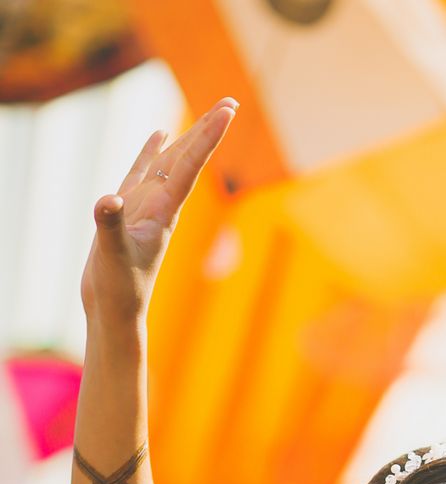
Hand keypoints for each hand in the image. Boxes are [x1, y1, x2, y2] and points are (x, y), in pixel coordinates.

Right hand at [80, 97, 237, 326]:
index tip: (228, 111)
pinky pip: (144, 172)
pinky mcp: (130, 210)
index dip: (206, 136)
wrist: (115, 313)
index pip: (188, 167)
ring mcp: (146, 207)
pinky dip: (151, 151)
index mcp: (162, 212)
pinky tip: (159, 136)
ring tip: (206, 114)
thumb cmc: (119, 290)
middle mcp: (160, 206)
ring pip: (168, 162)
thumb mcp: (112, 257)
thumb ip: (110, 226)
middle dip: (207, 130)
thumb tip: (108, 199)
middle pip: (187, 159)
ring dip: (186, 137)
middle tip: (230, 102)